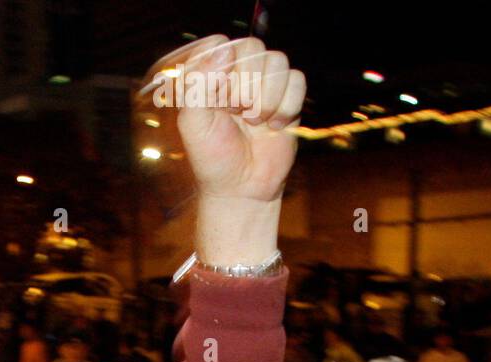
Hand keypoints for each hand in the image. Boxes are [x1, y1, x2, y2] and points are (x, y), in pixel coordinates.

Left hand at [144, 35, 304, 203]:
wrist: (242, 189)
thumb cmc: (213, 158)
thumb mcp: (193, 124)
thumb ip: (198, 85)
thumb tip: (225, 51)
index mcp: (209, 76)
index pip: (220, 44)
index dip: (222, 69)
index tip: (218, 98)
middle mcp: (237, 73)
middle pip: (252, 48)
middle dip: (244, 87)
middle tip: (236, 115)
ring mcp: (264, 83)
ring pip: (277, 61)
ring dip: (265, 98)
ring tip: (253, 122)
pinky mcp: (287, 95)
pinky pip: (297, 79)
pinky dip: (286, 106)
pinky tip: (273, 125)